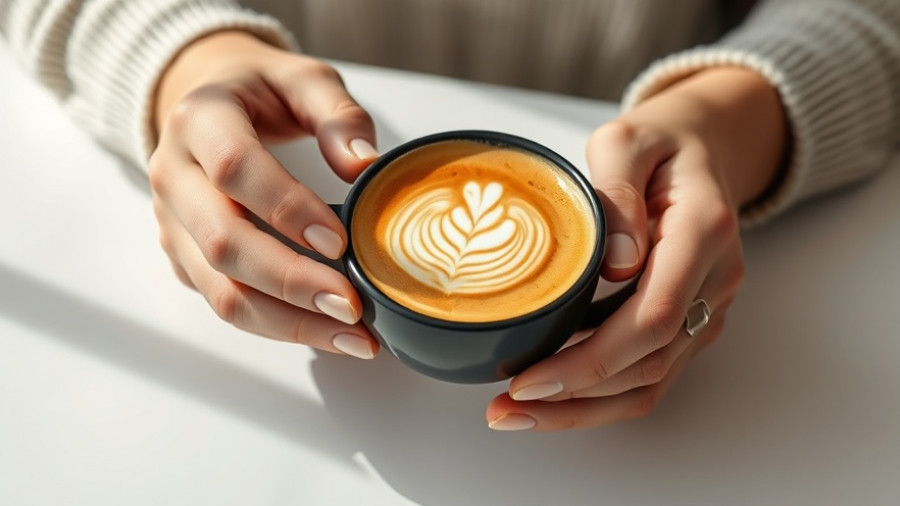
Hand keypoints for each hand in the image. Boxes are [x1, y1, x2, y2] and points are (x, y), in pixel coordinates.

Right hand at [148, 31, 379, 358]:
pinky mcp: (185, 259)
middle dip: (291, 282)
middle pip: (224, 243)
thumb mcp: (303, 80)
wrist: (206, 104)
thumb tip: (363, 164)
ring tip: (353, 337)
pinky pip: (225, 303)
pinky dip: (279, 326)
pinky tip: (328, 331)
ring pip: (220, 290)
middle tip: (352, 306)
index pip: (235, 170)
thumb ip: (337, 114)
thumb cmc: (260, 92)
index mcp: (200, 121)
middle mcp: (174, 176)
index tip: (340, 241)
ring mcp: (174, 225)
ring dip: (289, 322)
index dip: (286, 208)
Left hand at [487, 67, 787, 429]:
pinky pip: (650, 372)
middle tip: (503, 408)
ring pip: (650, 382)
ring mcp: (707, 305)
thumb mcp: (627, 139)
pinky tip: (551, 394)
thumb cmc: (660, 142)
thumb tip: (616, 262)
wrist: (705, 148)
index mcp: (703, 231)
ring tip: (515, 413)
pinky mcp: (691, 320)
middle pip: (647, 365)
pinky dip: (600, 394)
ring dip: (582, 408)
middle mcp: (715, 279)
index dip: (591, 360)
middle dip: (573, 398)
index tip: (530, 379)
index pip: (652, 317)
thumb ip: (617, 189)